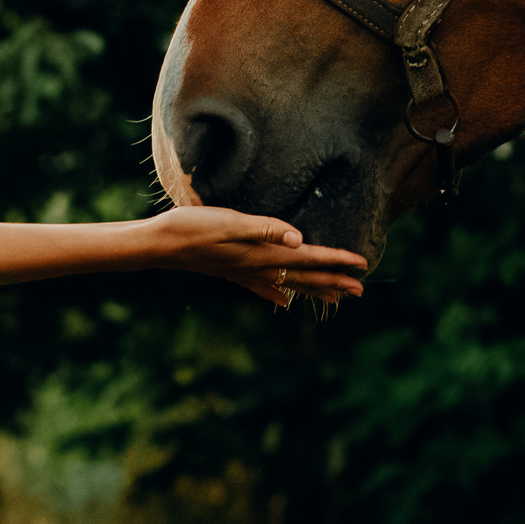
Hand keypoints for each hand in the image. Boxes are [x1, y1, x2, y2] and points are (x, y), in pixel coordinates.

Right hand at [148, 207, 367, 306]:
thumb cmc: (195, 228)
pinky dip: (280, 294)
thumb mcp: (232, 222)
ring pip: (289, 284)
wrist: (162, 244)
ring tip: (335, 298)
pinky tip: (285, 301)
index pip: (309, 258)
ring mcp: (246, 273)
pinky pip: (264, 287)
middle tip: (360, 289)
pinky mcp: (233, 272)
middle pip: (305, 277)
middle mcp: (259, 268)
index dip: (337, 261)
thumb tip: (299, 239)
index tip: (362, 264)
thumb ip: (267, 229)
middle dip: (334, 282)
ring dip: (314, 290)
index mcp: (264, 254)